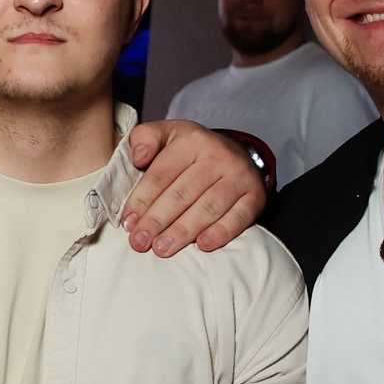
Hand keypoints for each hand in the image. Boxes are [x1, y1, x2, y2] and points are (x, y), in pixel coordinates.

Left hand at [118, 119, 266, 254]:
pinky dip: (221, 232)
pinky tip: (202, 246)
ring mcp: (240, 176)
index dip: (142, 199)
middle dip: (157, 220)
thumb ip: (145, 138)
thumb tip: (137, 157)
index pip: (162, 174)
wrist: (236, 154)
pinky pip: (238, 217)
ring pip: (208, 207)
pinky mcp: (256, 196)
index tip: (128, 222)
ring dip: (183, 231)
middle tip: (140, 242)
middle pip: (182, 193)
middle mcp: (218, 156)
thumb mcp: (167, 134)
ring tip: (162, 249)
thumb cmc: (192, 151)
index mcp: (192, 140)